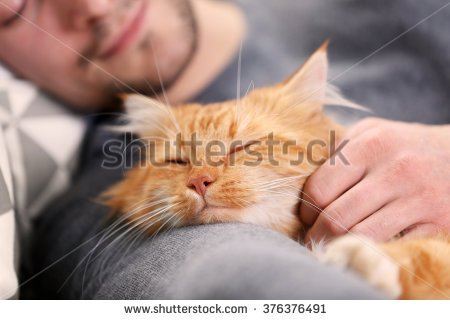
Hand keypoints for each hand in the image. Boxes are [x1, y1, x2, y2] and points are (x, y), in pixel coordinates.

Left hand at [300, 117, 449, 243]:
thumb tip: (301, 178)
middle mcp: (395, 169)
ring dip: (338, 246)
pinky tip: (362, 246)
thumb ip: (338, 150)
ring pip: (359, 235)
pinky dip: (370, 250)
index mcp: (371, 144)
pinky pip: (391, 246)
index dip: (307, 209)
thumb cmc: (405, 145)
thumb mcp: (372, 132)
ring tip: (331, 246)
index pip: (320, 188)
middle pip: (336, 217)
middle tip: (313, 238)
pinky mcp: (437, 222)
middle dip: (316, 234)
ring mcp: (418, 198)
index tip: (306, 218)